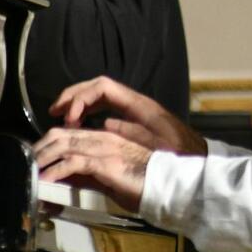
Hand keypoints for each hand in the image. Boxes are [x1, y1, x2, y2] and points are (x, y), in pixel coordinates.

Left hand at [33, 127, 150, 213]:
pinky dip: (56, 171)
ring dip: (43, 157)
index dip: (48, 143)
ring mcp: (104, 149)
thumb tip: (65, 179)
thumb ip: (88, 175)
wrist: (167, 186)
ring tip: (30, 170)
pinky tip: (45, 179)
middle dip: (39, 148)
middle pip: (61, 135)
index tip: (35, 157)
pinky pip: (74, 162)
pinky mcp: (106, 163)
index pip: (69, 133)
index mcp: (106, 138)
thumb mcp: (110, 179)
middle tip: (26, 163)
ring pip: (64, 144)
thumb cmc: (144, 184)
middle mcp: (103, 138)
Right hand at [50, 75, 206, 155]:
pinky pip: (105, 108)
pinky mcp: (133, 121)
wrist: (196, 163)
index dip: (82, 97)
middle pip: (97, 87)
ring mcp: (133, 110)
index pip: (103, 87)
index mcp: (139, 105)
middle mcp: (134, 103)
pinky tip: (79, 127)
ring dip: (79, 104)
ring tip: (62, 118)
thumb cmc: (179, 155)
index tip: (70, 116)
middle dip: (74, 96)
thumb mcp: (154, 146)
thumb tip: (104, 124)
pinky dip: (89, 113)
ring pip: (99, 97)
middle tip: (55, 111)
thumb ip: (129, 133)